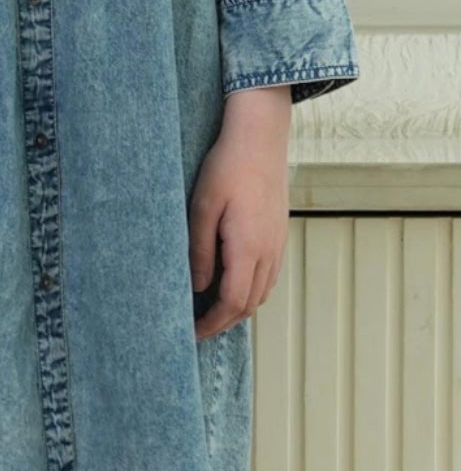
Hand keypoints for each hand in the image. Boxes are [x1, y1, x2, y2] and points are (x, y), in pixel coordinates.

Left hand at [188, 88, 290, 340]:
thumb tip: (199, 287)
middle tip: (197, 328)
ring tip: (211, 310)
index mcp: (247, 247)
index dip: (211, 323)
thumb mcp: (202, 206)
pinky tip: (232, 282)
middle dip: (223, 322)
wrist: (260, 137)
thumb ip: (200, 250)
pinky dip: (251, 290)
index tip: (190, 332)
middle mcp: (268, 251)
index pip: (231, 302)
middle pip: (249, 305)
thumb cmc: (227, 167)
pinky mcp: (279, 233)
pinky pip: (269, 276)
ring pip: (261, 293)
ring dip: (238, 308)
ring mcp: (278, 243)